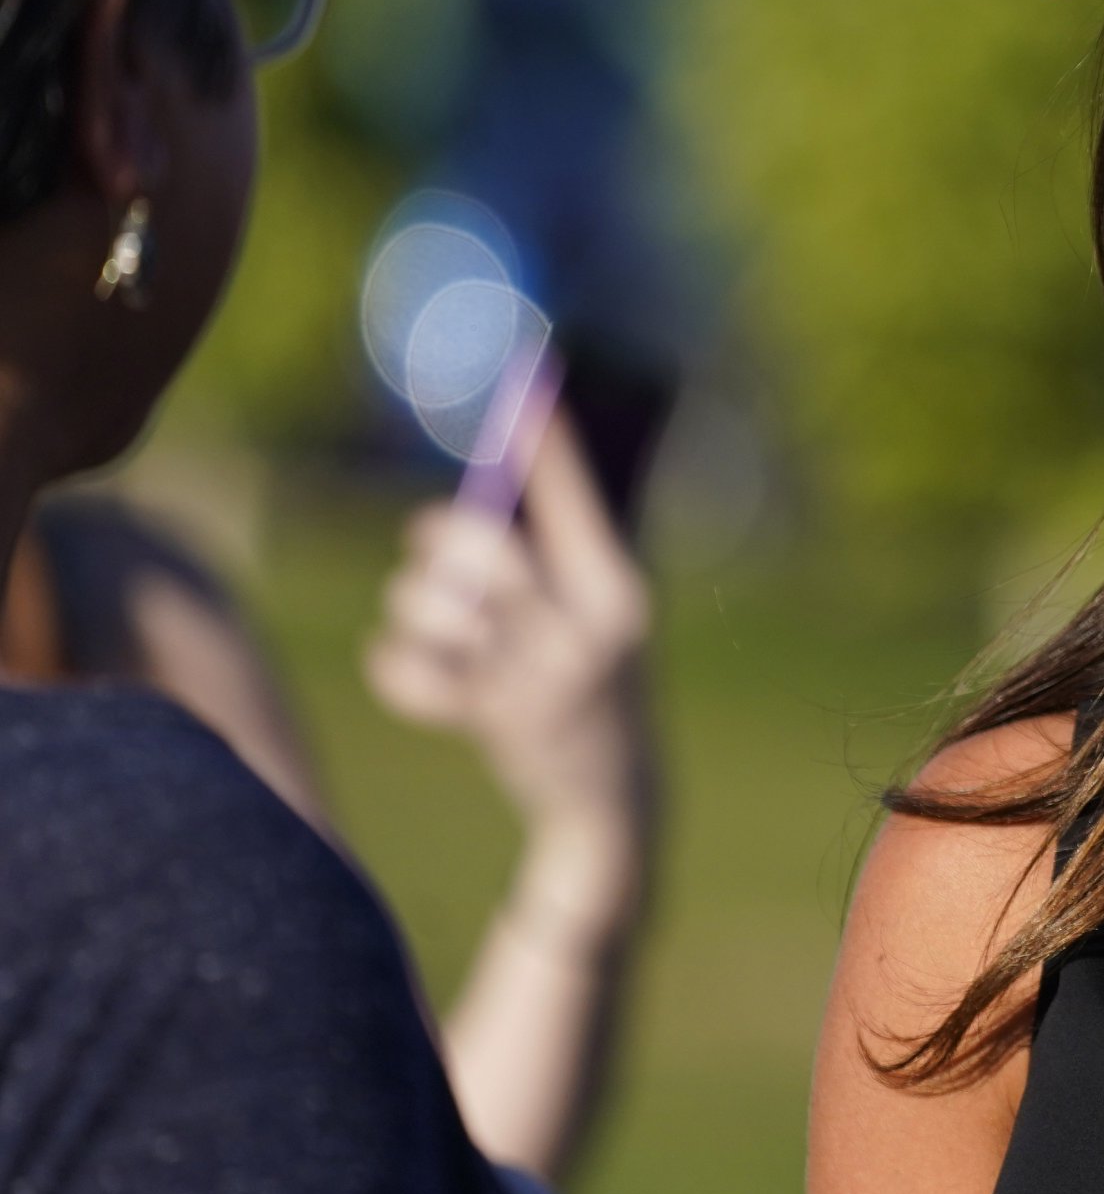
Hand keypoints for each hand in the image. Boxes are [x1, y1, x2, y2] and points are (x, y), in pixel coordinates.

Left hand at [370, 415, 655, 844]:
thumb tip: (500, 487)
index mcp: (620, 595)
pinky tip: (403, 664)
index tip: (529, 393)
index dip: (549, 450)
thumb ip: (570, 560)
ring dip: (411, 604)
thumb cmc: (601, 684)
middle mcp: (586, 633)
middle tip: (421, 538)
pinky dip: (394, 664)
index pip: (578, 506)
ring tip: (419, 614)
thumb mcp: (608, 620)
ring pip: (438, 608)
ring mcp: (540, 681)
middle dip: (439, 535)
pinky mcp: (495, 725)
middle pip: (489, 550)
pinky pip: (411, 673)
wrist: (614, 801)